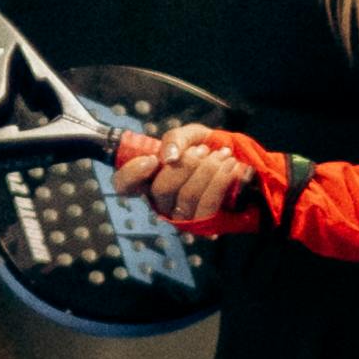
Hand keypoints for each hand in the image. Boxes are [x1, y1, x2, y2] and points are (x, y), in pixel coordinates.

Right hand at [119, 123, 260, 234]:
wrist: (234, 163)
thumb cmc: (205, 149)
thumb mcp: (188, 135)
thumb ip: (175, 138)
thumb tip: (169, 158)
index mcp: (148, 179)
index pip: (124, 185)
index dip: (133, 174)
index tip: (153, 159)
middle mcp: (160, 201)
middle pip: (161, 190)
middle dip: (186, 166)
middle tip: (203, 151)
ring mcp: (180, 215)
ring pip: (186, 197)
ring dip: (207, 171)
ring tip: (222, 155)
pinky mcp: (202, 223)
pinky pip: (208, 206)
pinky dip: (221, 181)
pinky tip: (230, 166)